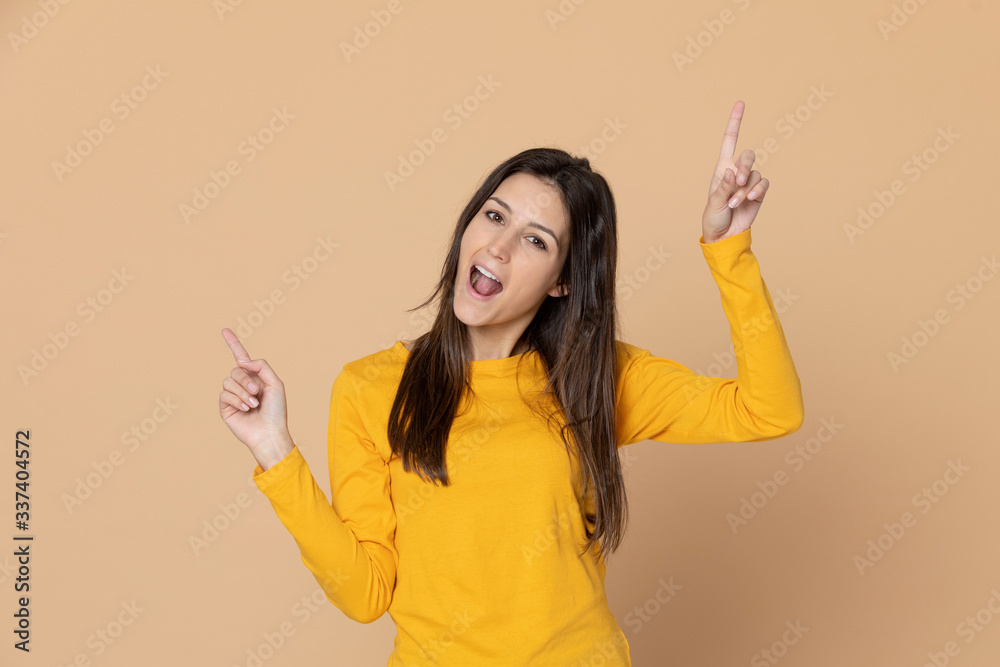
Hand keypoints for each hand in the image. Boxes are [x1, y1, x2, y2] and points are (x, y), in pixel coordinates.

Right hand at [218, 327, 292, 465]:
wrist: (269, 432)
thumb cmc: (276, 410)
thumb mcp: (275, 383)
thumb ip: (261, 366)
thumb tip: (242, 360)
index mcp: (256, 377)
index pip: (242, 358)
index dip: (233, 344)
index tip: (224, 330)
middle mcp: (243, 385)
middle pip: (236, 370)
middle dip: (246, 380)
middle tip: (257, 393)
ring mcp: (233, 395)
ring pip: (228, 381)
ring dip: (243, 392)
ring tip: (253, 404)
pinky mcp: (225, 407)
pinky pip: (224, 394)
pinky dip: (237, 400)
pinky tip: (246, 409)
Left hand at [702, 100, 769, 242]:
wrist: (725, 235)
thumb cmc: (714, 217)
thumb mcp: (714, 202)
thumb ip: (724, 187)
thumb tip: (732, 171)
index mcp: (722, 168)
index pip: (729, 141)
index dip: (735, 122)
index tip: (741, 103)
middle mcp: (737, 172)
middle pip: (747, 155)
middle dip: (743, 167)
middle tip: (736, 182)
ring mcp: (749, 182)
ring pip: (755, 173)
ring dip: (745, 189)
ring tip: (735, 203)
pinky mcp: (759, 192)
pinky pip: (763, 184)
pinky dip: (756, 191)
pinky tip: (750, 200)